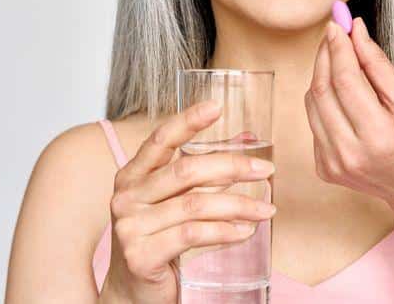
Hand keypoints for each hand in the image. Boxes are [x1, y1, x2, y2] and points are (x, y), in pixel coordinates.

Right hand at [101, 101, 276, 303]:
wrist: (132, 294)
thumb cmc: (157, 241)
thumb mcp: (172, 202)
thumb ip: (202, 174)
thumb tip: (247, 141)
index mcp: (132, 176)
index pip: (159, 140)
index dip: (187, 121)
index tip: (216, 107)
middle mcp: (126, 196)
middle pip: (186, 171)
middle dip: (233, 167)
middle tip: (266, 171)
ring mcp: (130, 226)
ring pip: (196, 205)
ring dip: (239, 205)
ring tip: (266, 209)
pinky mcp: (141, 255)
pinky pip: (193, 235)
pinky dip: (225, 232)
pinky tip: (246, 231)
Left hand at [304, 17, 393, 215]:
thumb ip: (379, 66)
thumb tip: (356, 31)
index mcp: (378, 136)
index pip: (345, 80)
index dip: (338, 47)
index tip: (338, 23)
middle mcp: (349, 153)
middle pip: (322, 90)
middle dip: (326, 55)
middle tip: (334, 32)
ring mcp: (332, 164)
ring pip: (312, 103)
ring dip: (321, 74)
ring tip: (339, 57)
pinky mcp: (324, 168)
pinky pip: (314, 121)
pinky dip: (323, 100)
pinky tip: (341, 93)